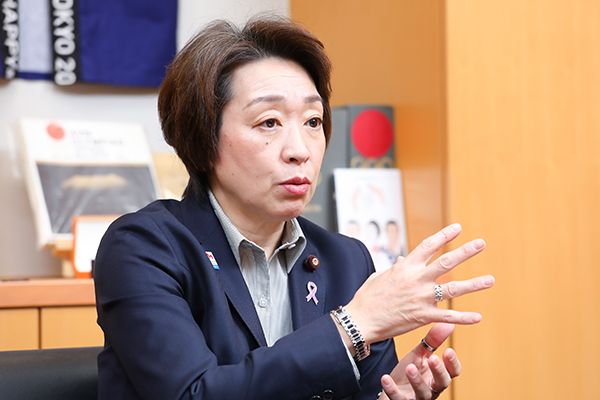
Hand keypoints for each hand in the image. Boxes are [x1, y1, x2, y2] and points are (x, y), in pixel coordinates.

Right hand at [346, 223, 494, 343]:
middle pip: (446, 262)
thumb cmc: (368, 297)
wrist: (361, 319)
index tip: (458, 228)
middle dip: (465, 252)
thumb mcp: (381, 276)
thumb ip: (397, 267)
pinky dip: (464, 318)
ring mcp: (421, 298)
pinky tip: (478, 317)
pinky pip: (448, 317)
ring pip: (453, 289)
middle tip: (481, 243)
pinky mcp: (422, 316)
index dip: (444, 235)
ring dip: (474, 284)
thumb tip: (405, 259)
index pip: (428, 245)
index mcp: (406, 267)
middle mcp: (416, 279)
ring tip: (490, 280)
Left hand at [378, 323, 459, 399]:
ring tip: (410, 367)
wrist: (391, 387)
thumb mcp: (421, 355)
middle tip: (433, 359)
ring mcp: (417, 397)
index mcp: (438, 376)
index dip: (452, 363)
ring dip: (416, 380)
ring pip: (422, 392)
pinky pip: (398, 397)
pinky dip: (392, 389)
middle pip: (441, 383)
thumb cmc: (410, 371)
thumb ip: (433, 341)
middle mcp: (431, 389)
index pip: (452, 372)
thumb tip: (448, 323)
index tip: (449, 350)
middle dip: (438, 371)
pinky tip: (385, 378)